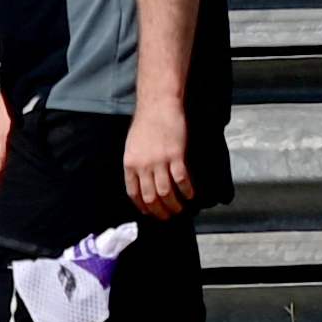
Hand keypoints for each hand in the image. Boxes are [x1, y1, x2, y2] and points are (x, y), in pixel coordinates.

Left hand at [123, 95, 195, 220]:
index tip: (151, 213)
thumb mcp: (133, 146)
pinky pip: (182, 179)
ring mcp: (160, 161)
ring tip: (180, 209)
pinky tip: (191, 195)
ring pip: (166, 191)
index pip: (134, 193)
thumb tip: (143, 182)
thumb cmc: (146, 123)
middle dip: (160, 211)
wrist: (158, 104)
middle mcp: (143, 166)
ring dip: (174, 204)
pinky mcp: (176, 154)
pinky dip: (187, 190)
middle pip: (151, 197)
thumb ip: (136, 164)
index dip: (143, 207)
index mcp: (130, 164)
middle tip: (168, 217)